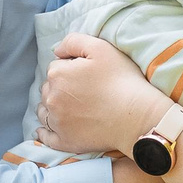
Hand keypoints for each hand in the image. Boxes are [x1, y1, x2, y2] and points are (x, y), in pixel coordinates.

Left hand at [38, 32, 165, 154]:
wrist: (136, 116)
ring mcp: (57, 122)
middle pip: (48, 88)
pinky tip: (50, 128)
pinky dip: (45, 132)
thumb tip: (56, 51)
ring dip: (52, 107)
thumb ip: (73, 41)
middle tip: (83, 90)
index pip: (56, 67)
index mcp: (57, 75)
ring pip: (45, 110)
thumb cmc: (122, 81)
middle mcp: (52, 99)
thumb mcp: (100, 48)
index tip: (87, 74)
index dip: (71, 68)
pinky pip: (46, 137)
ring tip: (72, 107)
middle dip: (60, 87)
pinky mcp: (64, 141)